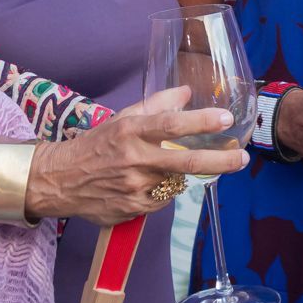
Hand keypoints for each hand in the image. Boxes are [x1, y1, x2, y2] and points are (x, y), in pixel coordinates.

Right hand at [25, 86, 248, 226]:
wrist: (59, 179)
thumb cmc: (96, 144)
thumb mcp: (123, 117)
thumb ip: (157, 104)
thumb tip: (187, 92)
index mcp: (131, 131)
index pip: (171, 124)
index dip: (201, 122)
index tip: (225, 119)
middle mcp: (134, 159)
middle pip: (185, 160)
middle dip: (220, 160)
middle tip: (242, 159)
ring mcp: (134, 187)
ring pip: (176, 182)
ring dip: (182, 175)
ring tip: (166, 168)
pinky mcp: (132, 209)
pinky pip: (162, 201)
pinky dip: (164, 191)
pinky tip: (149, 184)